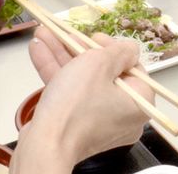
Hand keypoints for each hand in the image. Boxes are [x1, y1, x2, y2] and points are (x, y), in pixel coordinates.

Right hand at [21, 27, 152, 165]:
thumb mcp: (100, 64)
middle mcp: (122, 115)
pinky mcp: (75, 124)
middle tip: (66, 33)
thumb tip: (130, 49)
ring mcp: (97, 121)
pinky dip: (56, 72)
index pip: (132, 68)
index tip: (94, 38)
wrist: (45, 145)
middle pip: (104, 72)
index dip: (112, 48)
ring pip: (82, 80)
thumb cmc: (76, 105)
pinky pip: (70, 94)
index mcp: (138, 103)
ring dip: (62, 55)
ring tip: (44, 34)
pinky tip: (39, 50)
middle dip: (78, 48)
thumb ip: (118, 51)